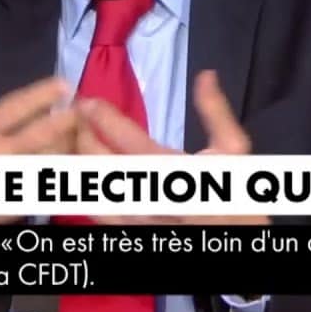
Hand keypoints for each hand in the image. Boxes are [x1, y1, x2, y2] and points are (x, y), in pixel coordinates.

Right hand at [0, 47, 77, 225]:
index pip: (13, 110)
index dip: (41, 96)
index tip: (64, 85)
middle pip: (41, 136)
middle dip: (67, 120)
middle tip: (85, 107)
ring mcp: (7, 184)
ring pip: (48, 161)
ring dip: (68, 144)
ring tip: (82, 129)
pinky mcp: (15, 205)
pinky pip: (45, 184)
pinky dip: (61, 169)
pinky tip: (72, 158)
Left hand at [75, 71, 268, 225]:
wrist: (232, 236)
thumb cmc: (232, 192)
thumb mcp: (233, 149)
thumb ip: (215, 112)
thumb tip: (206, 75)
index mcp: (168, 167)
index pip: (124, 136)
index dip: (100, 115)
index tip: (87, 101)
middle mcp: (145, 191)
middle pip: (99, 159)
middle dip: (83, 133)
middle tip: (77, 118)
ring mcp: (133, 214)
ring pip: (92, 184)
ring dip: (81, 159)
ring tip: (78, 141)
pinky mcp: (128, 229)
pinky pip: (95, 210)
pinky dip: (86, 187)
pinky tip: (86, 172)